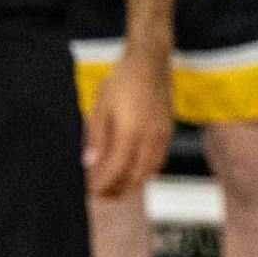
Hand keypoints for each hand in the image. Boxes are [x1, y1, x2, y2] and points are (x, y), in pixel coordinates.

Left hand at [83, 42, 173, 196]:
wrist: (150, 62)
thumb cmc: (122, 79)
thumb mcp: (100, 105)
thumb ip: (96, 137)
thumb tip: (89, 163)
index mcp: (129, 132)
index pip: (116, 169)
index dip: (103, 183)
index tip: (91, 191)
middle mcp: (149, 139)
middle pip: (133, 177)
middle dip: (116, 189)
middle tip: (100, 194)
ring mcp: (161, 137)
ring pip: (148, 173)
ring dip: (131, 184)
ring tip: (114, 187)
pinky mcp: (168, 133)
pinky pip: (157, 162)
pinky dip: (144, 173)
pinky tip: (133, 172)